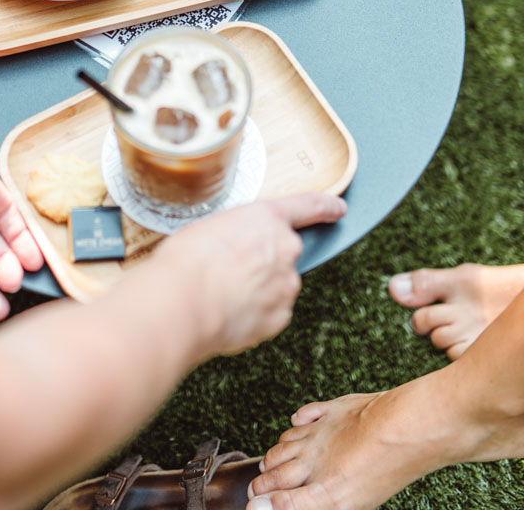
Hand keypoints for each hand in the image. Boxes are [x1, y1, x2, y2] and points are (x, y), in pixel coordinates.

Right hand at [161, 193, 346, 357]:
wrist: (185, 302)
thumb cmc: (188, 260)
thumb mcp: (210, 226)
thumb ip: (237, 233)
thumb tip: (234, 250)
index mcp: (268, 218)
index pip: (308, 206)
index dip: (326, 207)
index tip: (338, 209)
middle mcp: (286, 249)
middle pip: (283, 254)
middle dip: (263, 261)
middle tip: (229, 270)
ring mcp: (286, 285)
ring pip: (277, 286)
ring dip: (258, 289)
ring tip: (221, 294)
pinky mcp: (280, 318)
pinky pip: (271, 313)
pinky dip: (255, 313)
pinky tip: (228, 311)